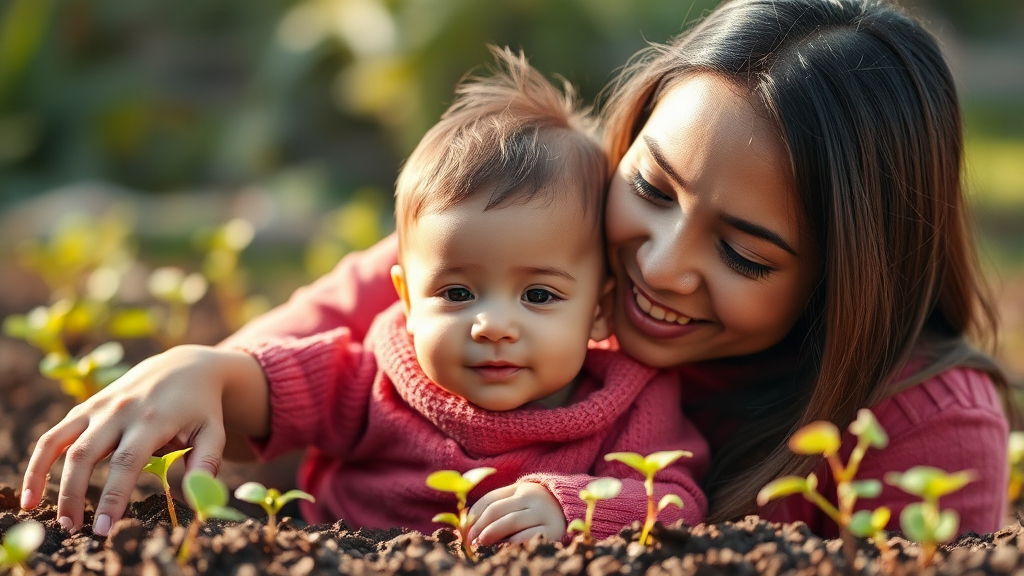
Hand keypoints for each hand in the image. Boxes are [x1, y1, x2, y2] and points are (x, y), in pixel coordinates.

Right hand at [19, 345, 263, 535]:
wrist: (185, 367)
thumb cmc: (201, 408)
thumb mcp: (213, 432)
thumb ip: (206, 463)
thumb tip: (196, 499)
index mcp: (152, 420)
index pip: (126, 463)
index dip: (113, 497)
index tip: (104, 528)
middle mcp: (120, 412)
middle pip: (85, 455)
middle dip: (74, 494)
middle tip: (73, 529)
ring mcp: (99, 407)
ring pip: (59, 441)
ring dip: (42, 475)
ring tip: (37, 509)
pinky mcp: (86, 407)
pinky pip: (55, 434)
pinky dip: (38, 459)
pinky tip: (34, 489)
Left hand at [466, 482, 565, 545]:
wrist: (576, 513)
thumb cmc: (538, 511)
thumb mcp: (521, 503)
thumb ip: (499, 507)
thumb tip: (468, 523)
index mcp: (521, 489)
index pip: (490, 499)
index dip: (474, 514)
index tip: (464, 529)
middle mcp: (532, 497)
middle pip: (497, 510)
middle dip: (480, 526)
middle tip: (470, 540)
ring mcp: (544, 513)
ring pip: (510, 522)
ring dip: (492, 533)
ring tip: (482, 543)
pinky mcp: (553, 530)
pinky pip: (527, 536)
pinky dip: (511, 543)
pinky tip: (502, 548)